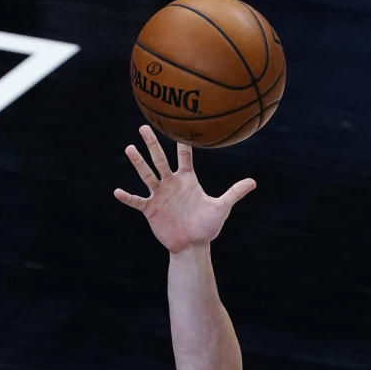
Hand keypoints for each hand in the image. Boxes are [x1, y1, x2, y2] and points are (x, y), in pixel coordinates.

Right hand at [114, 127, 255, 252]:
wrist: (193, 246)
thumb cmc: (207, 227)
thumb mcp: (221, 208)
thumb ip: (234, 193)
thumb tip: (254, 182)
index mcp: (187, 179)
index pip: (184, 156)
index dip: (182, 141)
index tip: (176, 123)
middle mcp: (171, 183)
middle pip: (160, 159)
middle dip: (153, 144)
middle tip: (144, 126)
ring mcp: (160, 195)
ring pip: (147, 175)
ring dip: (138, 163)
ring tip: (129, 148)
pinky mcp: (151, 209)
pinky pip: (137, 201)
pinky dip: (127, 197)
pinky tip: (117, 191)